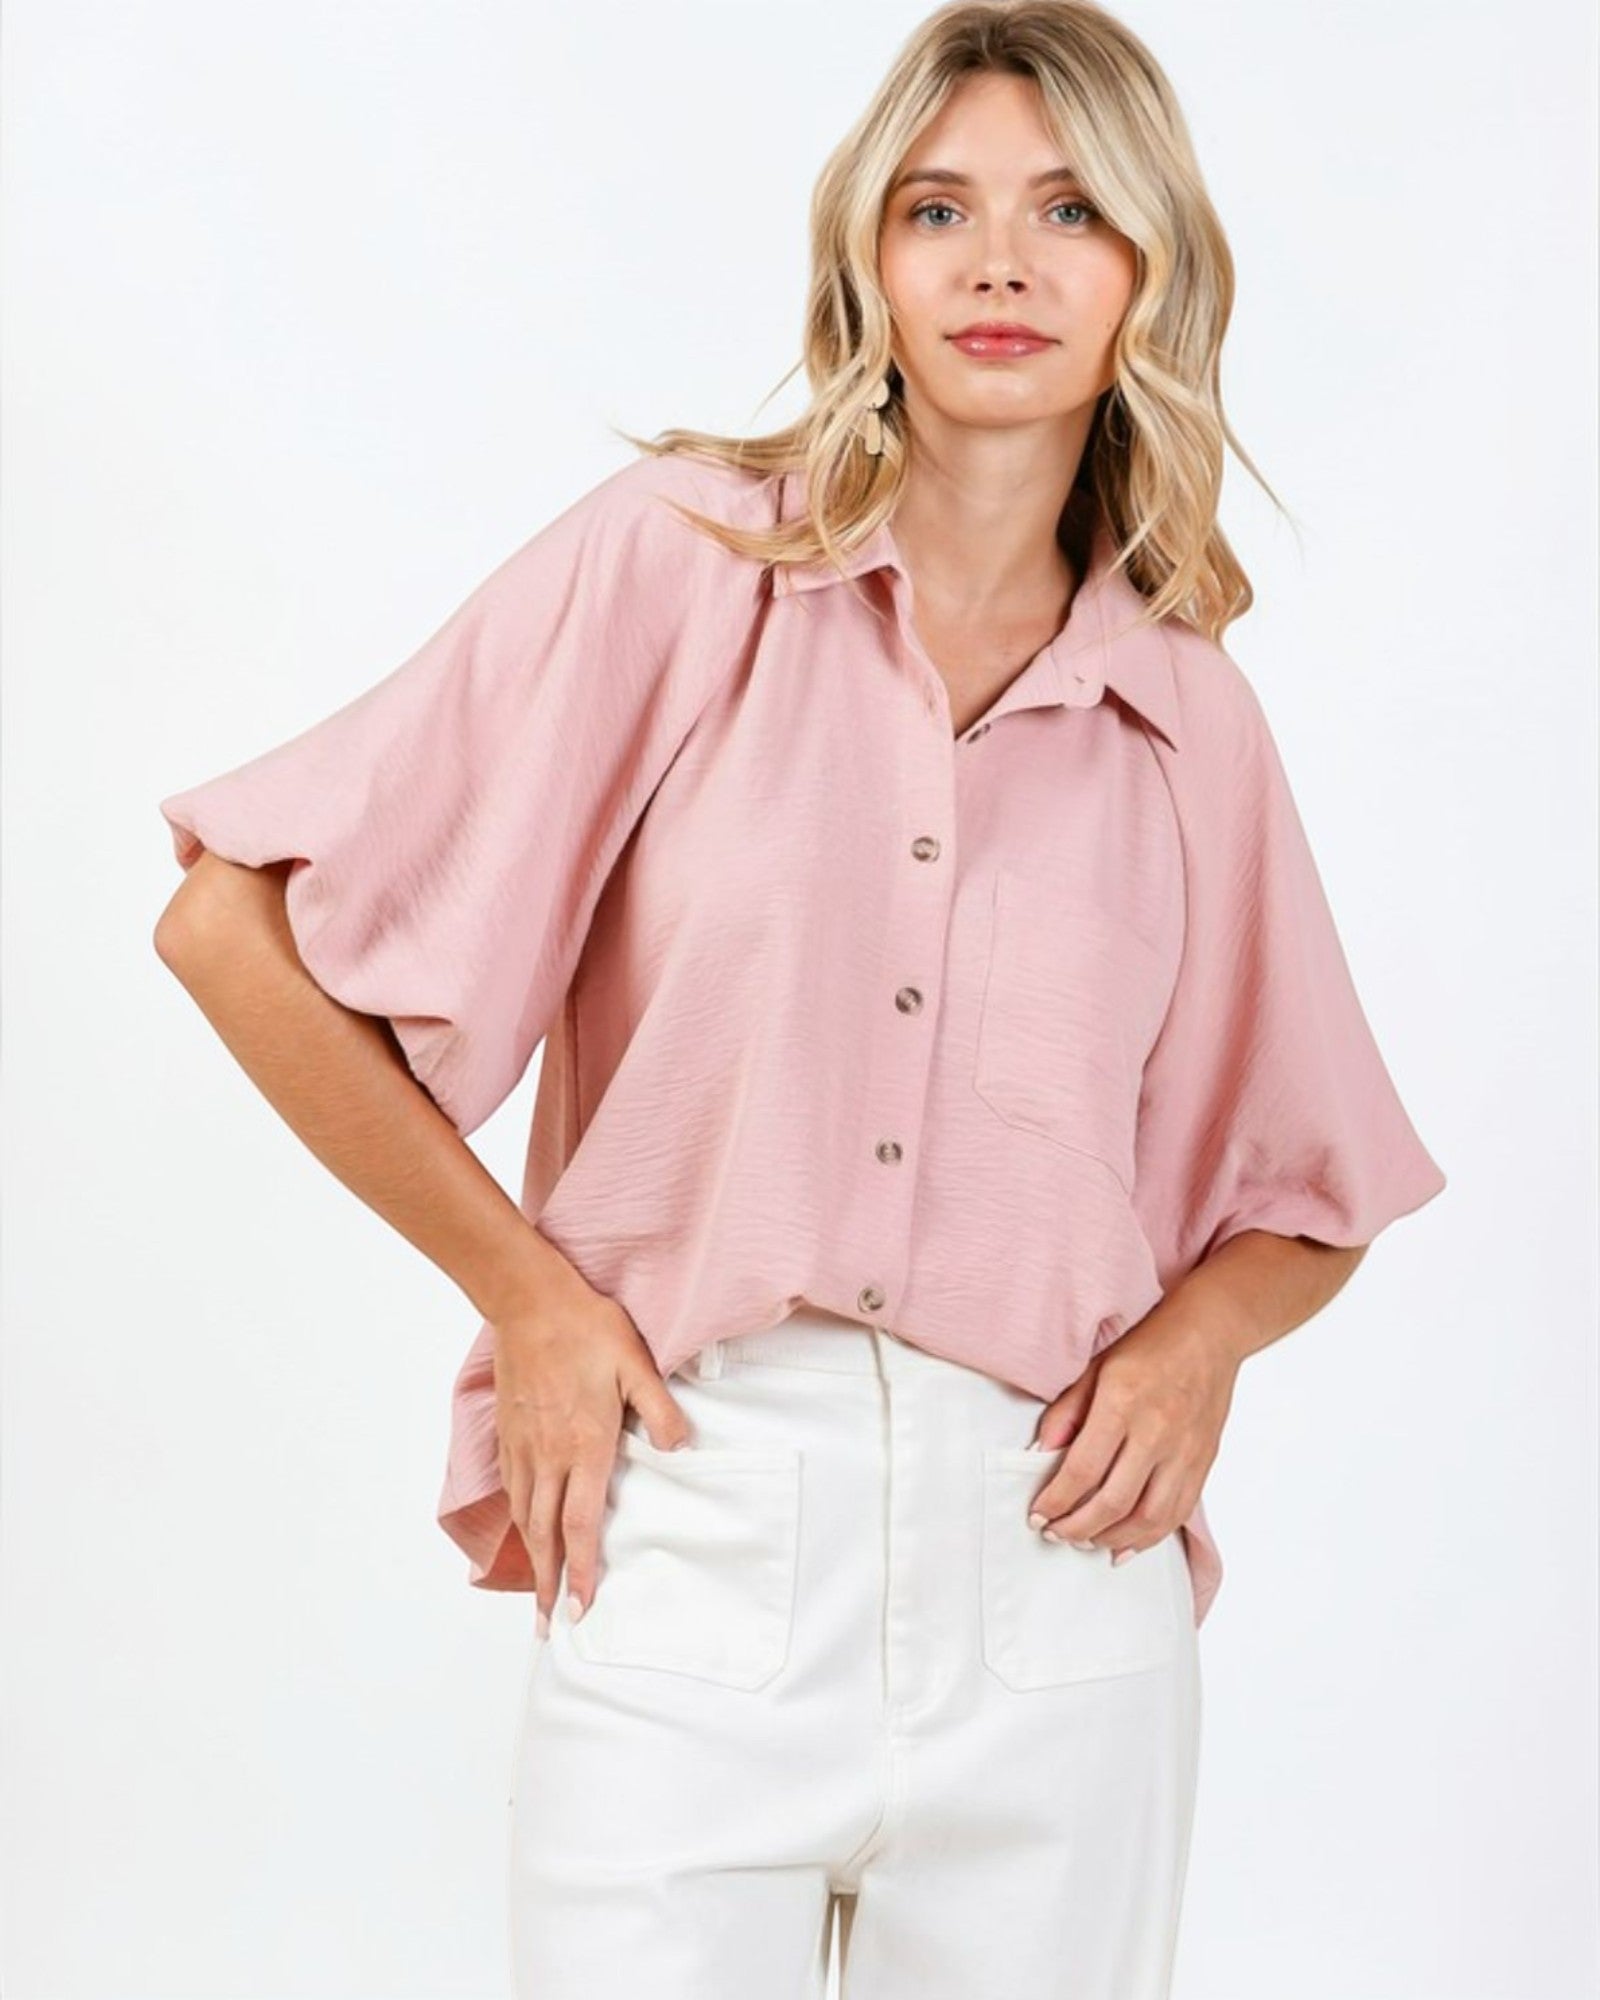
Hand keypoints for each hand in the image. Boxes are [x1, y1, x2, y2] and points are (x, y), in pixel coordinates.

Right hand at [491, 1282, 690, 1634]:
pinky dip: (517, 1521)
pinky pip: (512, 1489)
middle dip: (549, 1584)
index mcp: (584, 1446)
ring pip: (525, 1516)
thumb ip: (660, 1409)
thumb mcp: (635, 1364)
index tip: (581, 1608)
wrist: (528, 1301)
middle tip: (549, 1626)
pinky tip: (523, 1530)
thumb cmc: (586, 1329)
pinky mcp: (509, 1432)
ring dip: (530, 1560)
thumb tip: (683, 1448)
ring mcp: (523, 1445)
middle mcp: (548, 1456)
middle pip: (546, 1534)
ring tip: (535, 1593)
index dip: (582, 1571)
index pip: (581, 1525)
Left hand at [1025, 1310, 1238, 1563]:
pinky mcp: (1203, 1462)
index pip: (1083, 1469)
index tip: (1037, 1515)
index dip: (1056, 1500)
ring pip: (1149, 1517)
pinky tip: (1125, 1546)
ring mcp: (1184, 1451)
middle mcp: (1156, 1431)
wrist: (1211, 1334)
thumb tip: (1040, 1454)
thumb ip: (1066, 1413)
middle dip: (1077, 1527)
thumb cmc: (1149, 1346)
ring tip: (1085, 1541)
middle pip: (1113, 1501)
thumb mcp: (1095, 1367)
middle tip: (1055, 1533)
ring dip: (1112, 1539)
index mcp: (1122, 1402)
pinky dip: (1149, 1537)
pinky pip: (1177, 1513)